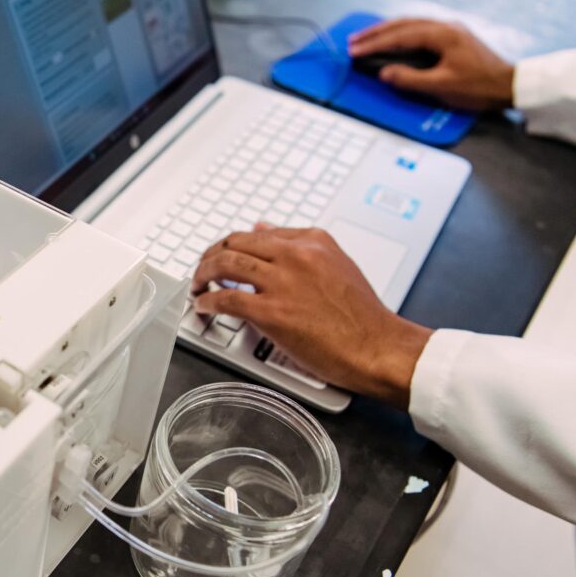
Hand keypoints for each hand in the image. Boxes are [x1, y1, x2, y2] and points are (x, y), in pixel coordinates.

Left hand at [191, 226, 432, 408]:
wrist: (377, 347)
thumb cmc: (362, 316)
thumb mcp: (337, 264)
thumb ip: (303, 247)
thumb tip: (265, 229)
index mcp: (313, 241)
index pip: (259, 233)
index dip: (235, 244)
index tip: (225, 254)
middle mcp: (295, 255)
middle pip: (236, 243)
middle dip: (212, 254)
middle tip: (204, 267)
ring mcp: (282, 282)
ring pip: (225, 264)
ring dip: (203, 272)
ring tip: (197, 283)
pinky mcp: (271, 311)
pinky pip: (225, 298)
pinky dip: (207, 301)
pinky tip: (203, 305)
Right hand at [348, 19, 514, 110]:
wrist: (509, 85)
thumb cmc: (478, 87)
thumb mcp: (442, 86)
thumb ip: (410, 79)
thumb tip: (384, 73)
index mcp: (443, 35)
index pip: (400, 36)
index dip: (375, 44)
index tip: (354, 51)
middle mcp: (445, 26)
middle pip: (403, 24)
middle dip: (376, 33)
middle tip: (352, 41)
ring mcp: (450, 29)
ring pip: (411, 23)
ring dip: (386, 30)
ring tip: (365, 38)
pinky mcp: (452, 37)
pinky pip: (419, 29)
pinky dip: (400, 33)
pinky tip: (392, 38)